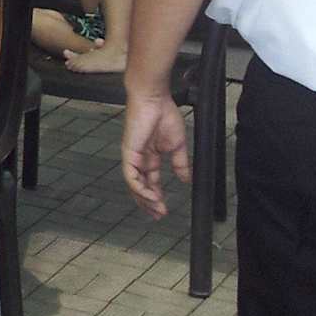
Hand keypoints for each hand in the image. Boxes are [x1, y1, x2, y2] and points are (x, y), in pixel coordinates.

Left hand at [121, 92, 191, 219]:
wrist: (154, 100)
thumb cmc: (164, 116)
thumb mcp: (177, 145)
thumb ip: (180, 163)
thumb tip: (186, 179)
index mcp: (149, 157)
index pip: (150, 182)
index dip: (156, 196)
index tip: (164, 210)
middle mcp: (139, 159)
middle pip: (140, 187)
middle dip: (148, 203)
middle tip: (158, 215)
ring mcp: (132, 156)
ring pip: (134, 185)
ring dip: (145, 199)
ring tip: (156, 209)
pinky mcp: (129, 153)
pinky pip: (131, 176)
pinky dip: (140, 188)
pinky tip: (151, 197)